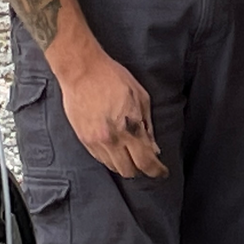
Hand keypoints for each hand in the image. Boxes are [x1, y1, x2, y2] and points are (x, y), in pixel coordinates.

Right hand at [54, 49, 167, 178]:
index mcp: (129, 128)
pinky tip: (116, 150)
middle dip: (141, 170)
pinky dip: (110, 159)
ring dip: (125, 165)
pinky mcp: (83, 140)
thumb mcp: (141, 98)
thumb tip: (153, 147)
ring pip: (113, 167)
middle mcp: (112, 139)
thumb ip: (148, 126)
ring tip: (131, 156)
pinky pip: (100, 159)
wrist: (81, 71)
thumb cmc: (113, 78)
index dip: (157, 171)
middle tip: (147, 163)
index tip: (162, 172)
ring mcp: (95, 141)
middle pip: (129, 171)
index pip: (146, 161)